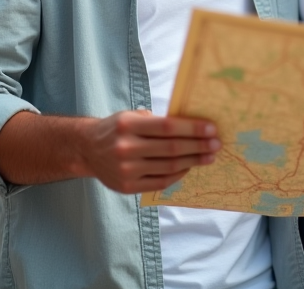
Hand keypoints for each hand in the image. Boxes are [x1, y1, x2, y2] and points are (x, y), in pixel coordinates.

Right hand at [85, 110, 220, 194]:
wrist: (87, 149)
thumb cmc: (116, 129)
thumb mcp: (131, 116)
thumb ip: (157, 121)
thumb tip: (191, 127)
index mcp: (127, 125)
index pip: (167, 127)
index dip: (192, 129)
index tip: (211, 129)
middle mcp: (125, 148)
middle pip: (171, 148)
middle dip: (198, 146)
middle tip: (216, 144)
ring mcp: (126, 170)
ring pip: (168, 167)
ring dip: (193, 161)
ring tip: (208, 156)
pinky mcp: (126, 187)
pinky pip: (160, 182)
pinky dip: (178, 175)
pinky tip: (188, 167)